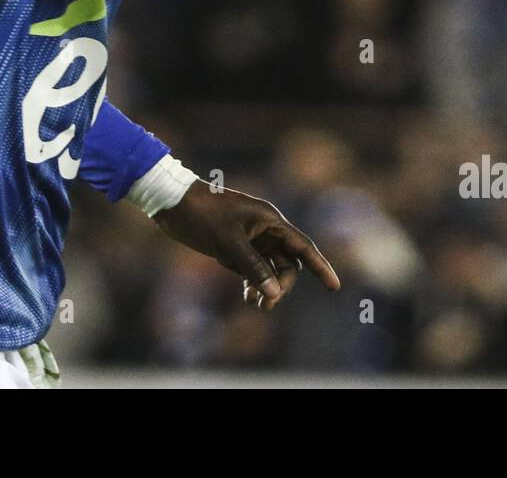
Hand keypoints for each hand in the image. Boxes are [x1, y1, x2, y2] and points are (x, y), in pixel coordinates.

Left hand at [153, 182, 340, 310]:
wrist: (171, 201)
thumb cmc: (202, 216)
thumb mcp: (228, 243)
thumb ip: (253, 268)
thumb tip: (275, 293)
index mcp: (269, 220)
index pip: (303, 247)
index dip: (321, 266)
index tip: (334, 287)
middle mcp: (265, 228)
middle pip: (287, 262)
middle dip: (281, 285)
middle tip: (265, 306)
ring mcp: (251, 236)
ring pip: (270, 266)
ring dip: (266, 286)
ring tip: (253, 304)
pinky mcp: (236, 243)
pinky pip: (253, 266)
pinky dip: (252, 280)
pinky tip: (246, 295)